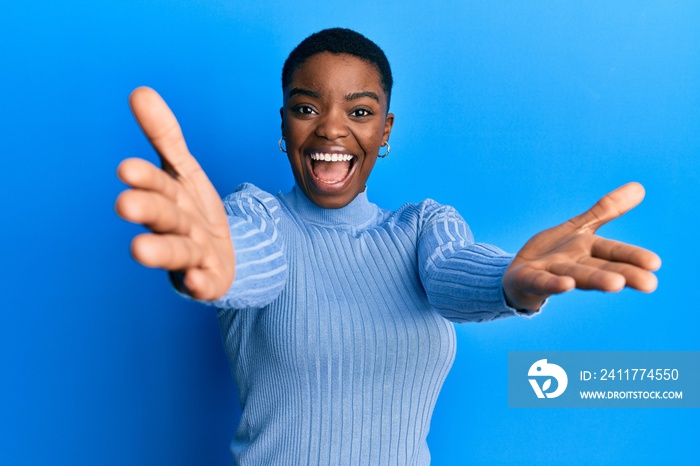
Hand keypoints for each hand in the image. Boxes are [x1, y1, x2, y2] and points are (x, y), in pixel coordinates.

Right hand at [115, 87, 233, 300]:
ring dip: (159, 251)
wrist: (224, 252)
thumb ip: (164, 136)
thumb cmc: (193, 210)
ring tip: (139, 250)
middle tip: (126, 204)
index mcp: (170, 198)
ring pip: (176, 252)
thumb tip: (139, 91)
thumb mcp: (184, 170)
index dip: (145, 178)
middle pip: (163, 217)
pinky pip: (202, 284)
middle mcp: (175, 228)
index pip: (157, 184)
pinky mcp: (206, 280)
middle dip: (146, 209)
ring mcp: (190, 256)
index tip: (127, 169)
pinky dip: (197, 283)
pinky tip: (195, 280)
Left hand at [503, 182, 660, 310]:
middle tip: (649, 284)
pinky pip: (542, 281)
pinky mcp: (529, 278)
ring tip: (615, 285)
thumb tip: (639, 187)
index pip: (613, 252)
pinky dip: (553, 283)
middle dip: (623, 274)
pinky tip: (565, 285)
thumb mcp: (580, 228)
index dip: (633, 257)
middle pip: (600, 268)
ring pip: (576, 275)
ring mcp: (552, 273)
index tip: (656, 264)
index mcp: (588, 250)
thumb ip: (606, 210)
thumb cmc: (555, 253)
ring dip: (595, 280)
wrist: (519, 274)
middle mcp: (574, 264)